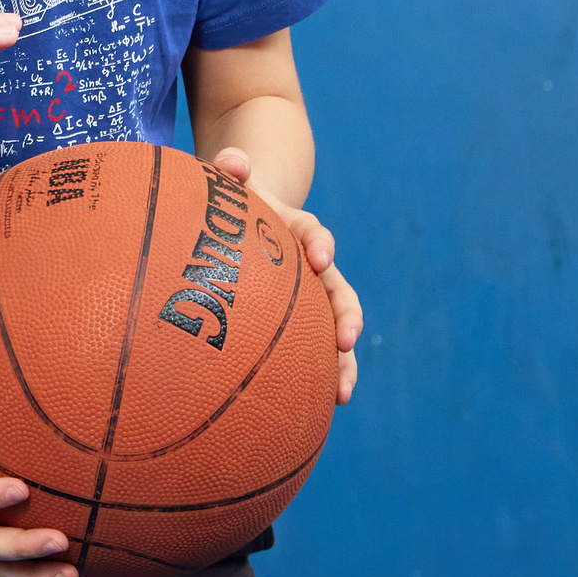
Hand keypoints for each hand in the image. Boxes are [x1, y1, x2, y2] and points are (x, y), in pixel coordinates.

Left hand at [211, 147, 361, 404]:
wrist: (243, 220)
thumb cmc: (230, 207)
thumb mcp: (229, 187)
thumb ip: (231, 170)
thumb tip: (232, 161)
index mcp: (295, 230)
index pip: (314, 233)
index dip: (319, 244)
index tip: (319, 258)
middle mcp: (311, 267)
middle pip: (338, 292)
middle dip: (346, 316)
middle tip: (348, 340)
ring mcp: (309, 300)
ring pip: (334, 331)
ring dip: (344, 362)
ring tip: (343, 394)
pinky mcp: (298, 325)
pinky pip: (312, 354)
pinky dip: (317, 380)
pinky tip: (310, 415)